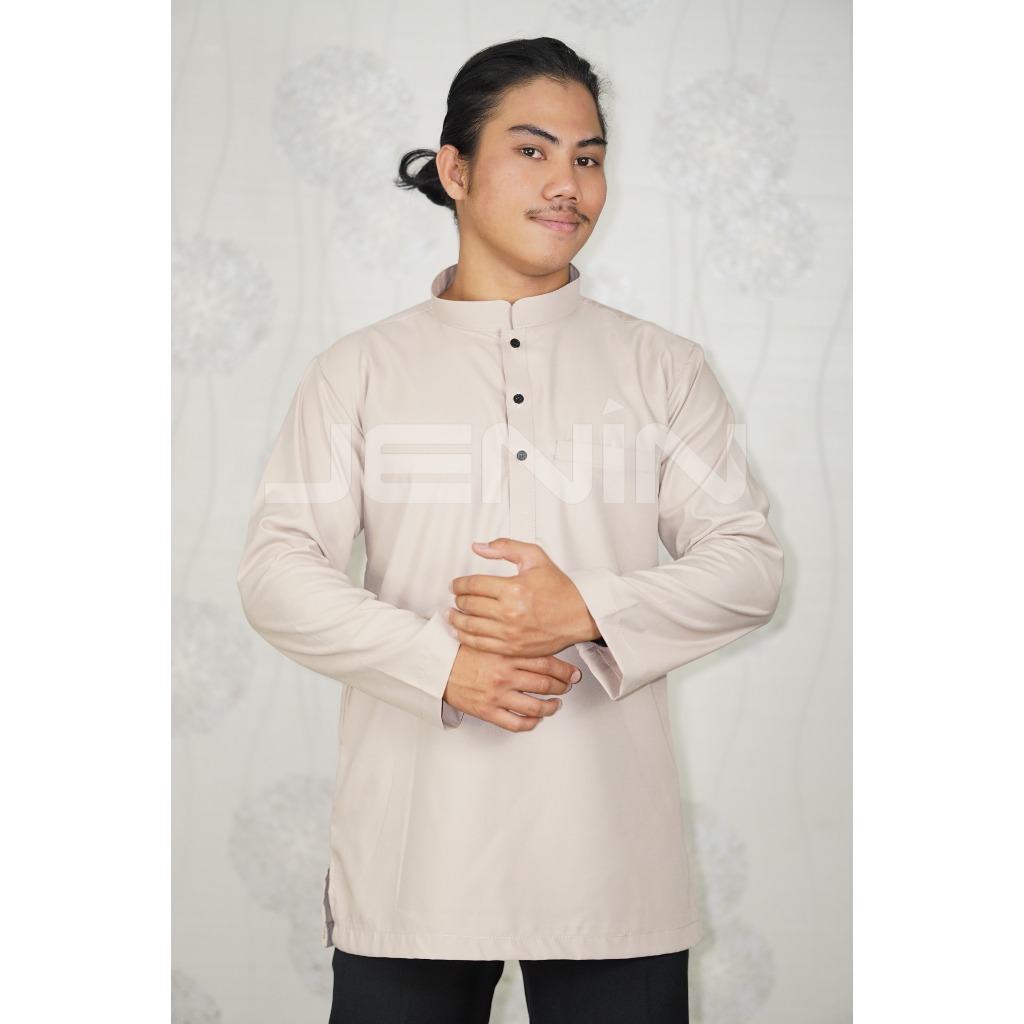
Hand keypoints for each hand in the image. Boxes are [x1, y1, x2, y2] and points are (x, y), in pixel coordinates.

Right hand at [443, 645, 580, 731]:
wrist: (436, 668)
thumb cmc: (460, 653)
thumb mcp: (488, 640)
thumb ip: (511, 643)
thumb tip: (537, 644)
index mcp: (506, 655)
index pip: (546, 662)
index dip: (565, 669)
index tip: (573, 672)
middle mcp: (504, 675)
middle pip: (545, 684)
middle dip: (562, 686)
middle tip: (568, 686)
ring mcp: (497, 695)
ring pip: (535, 706)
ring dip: (550, 706)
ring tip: (555, 704)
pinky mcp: (488, 712)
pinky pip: (516, 723)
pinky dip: (530, 723)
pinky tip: (535, 719)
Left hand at [446, 539, 599, 657]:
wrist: (580, 614)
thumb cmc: (559, 588)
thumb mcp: (534, 557)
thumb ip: (505, 547)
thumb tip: (479, 547)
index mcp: (514, 588)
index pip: (473, 585)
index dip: (459, 584)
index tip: (455, 585)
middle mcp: (511, 612)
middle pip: (469, 605)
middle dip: (458, 600)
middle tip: (455, 598)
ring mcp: (511, 633)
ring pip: (471, 627)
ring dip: (456, 620)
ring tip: (451, 615)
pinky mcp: (513, 648)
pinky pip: (481, 645)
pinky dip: (466, 639)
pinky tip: (460, 633)